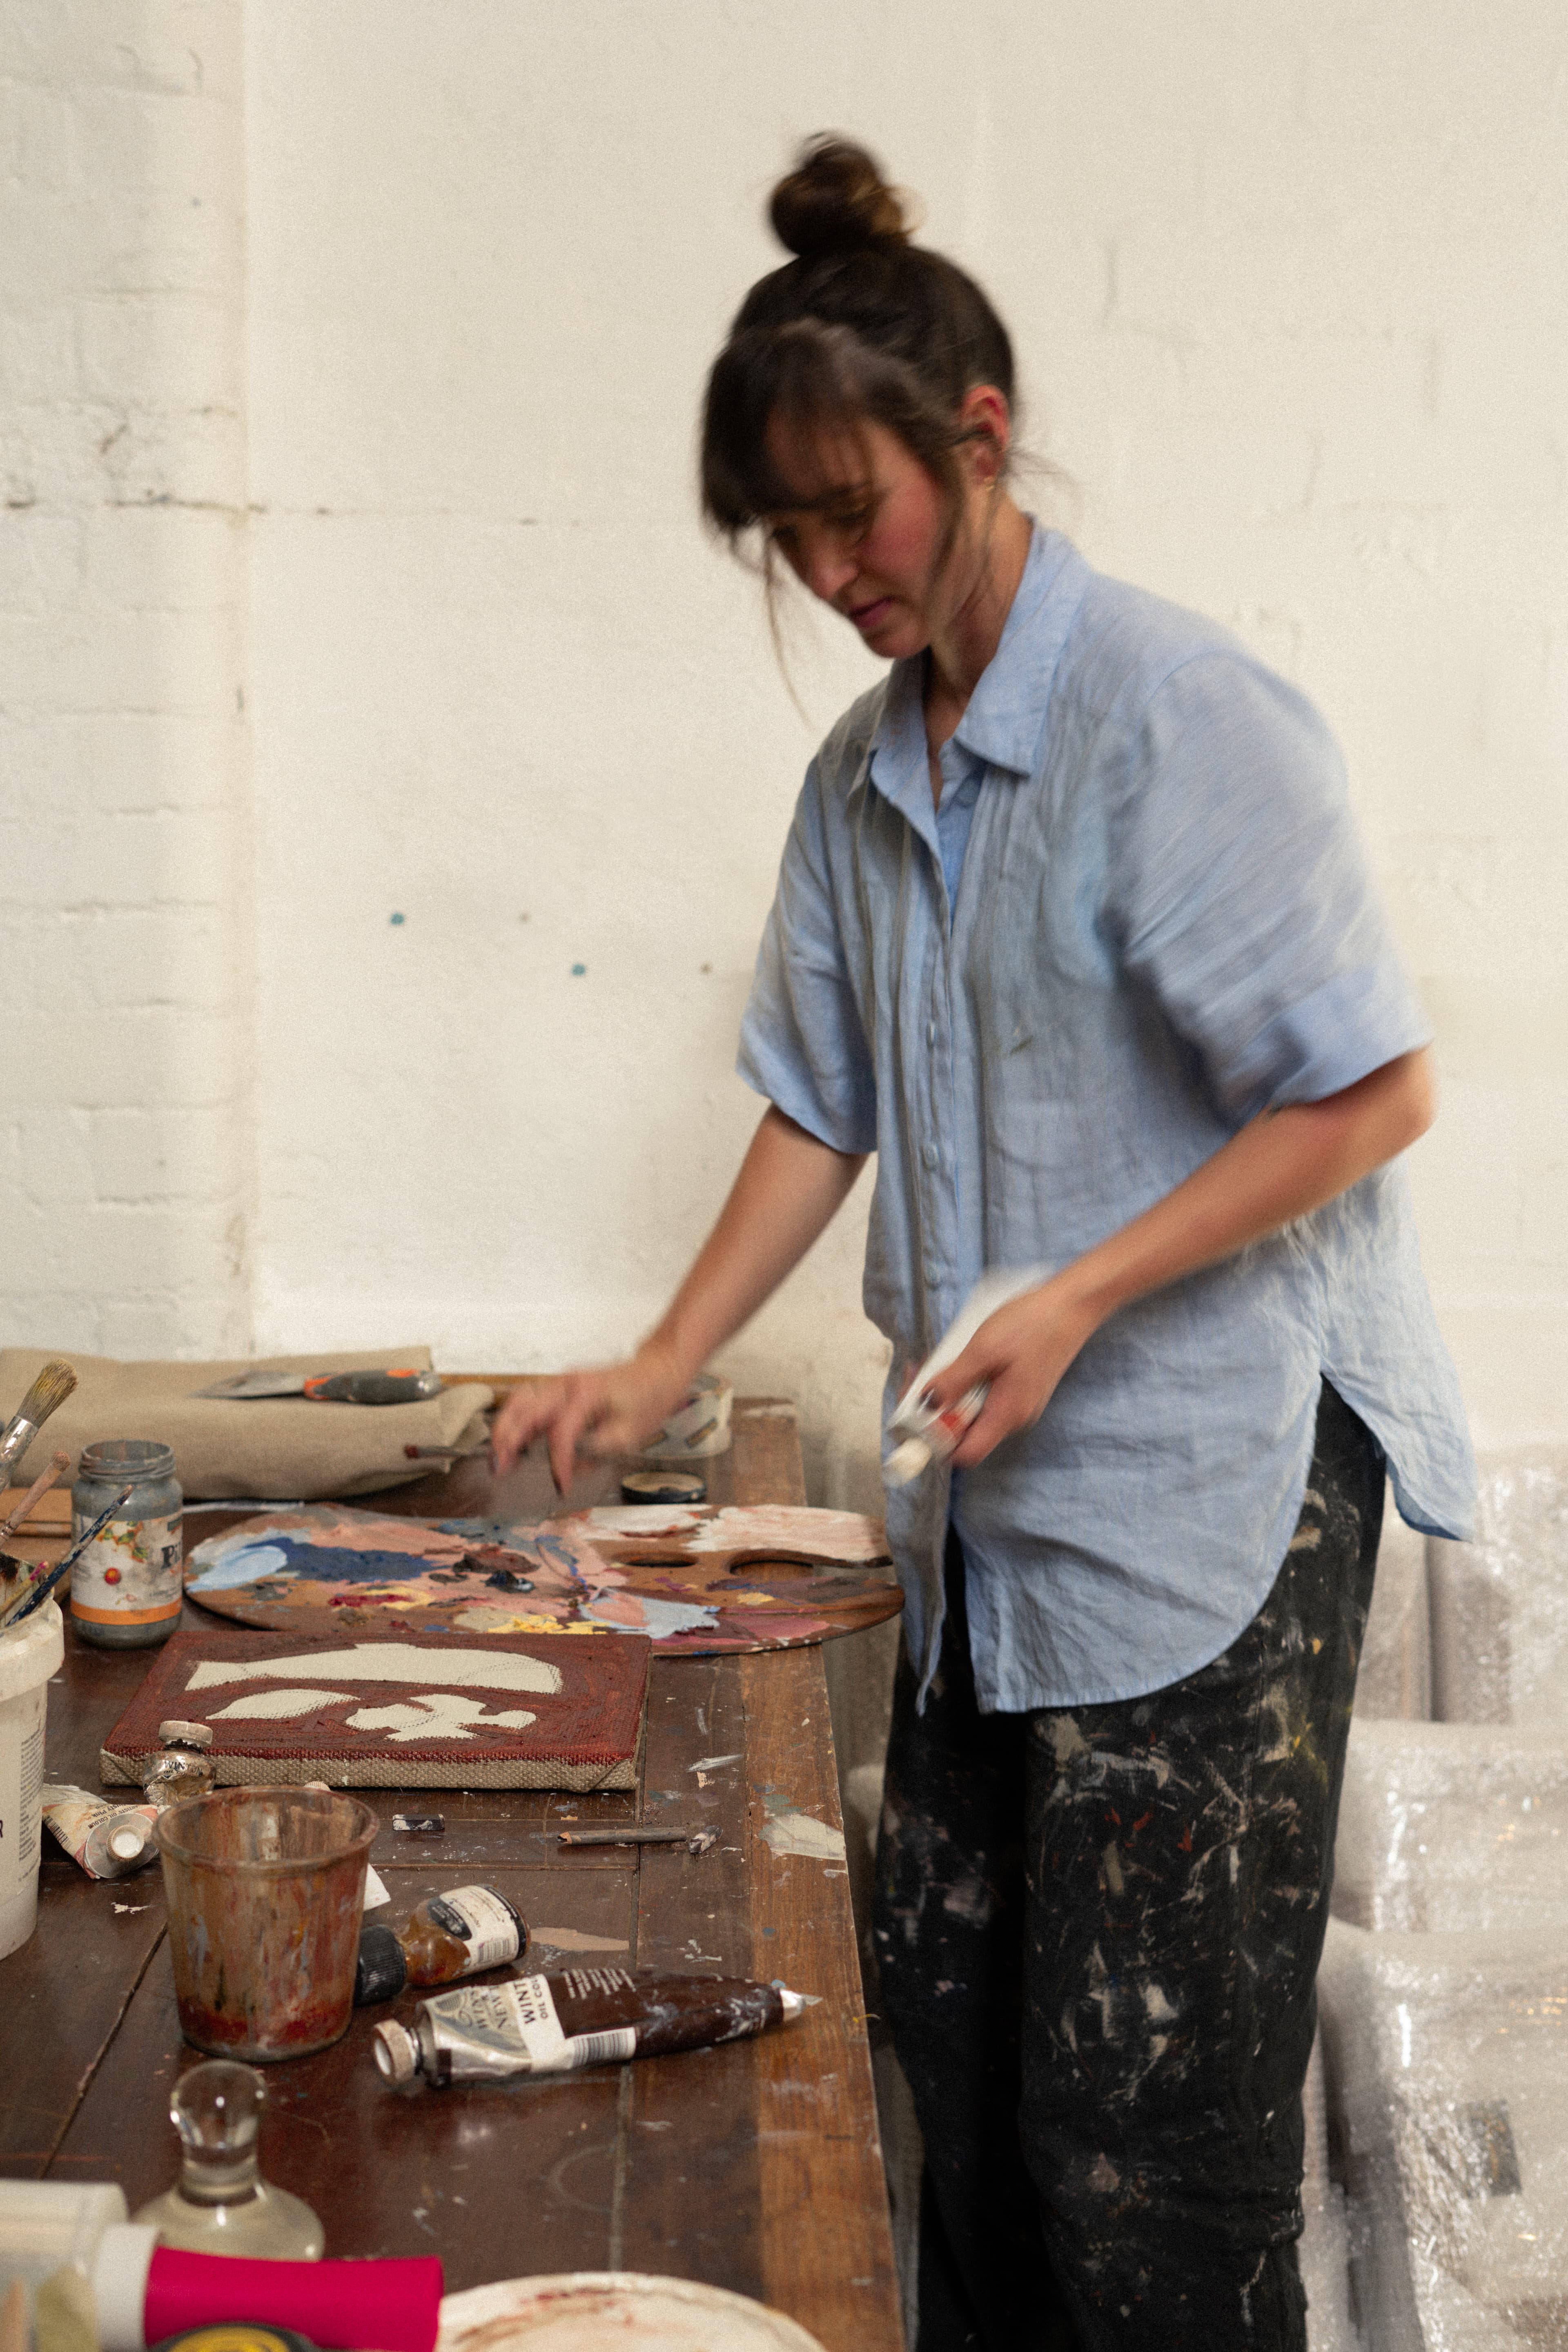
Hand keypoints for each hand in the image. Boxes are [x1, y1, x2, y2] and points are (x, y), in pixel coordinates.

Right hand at [489, 1341, 692, 1493]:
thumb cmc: (648, 1397)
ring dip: (504, 1427)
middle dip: (508, 1440)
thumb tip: (572, 1466)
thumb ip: (599, 1450)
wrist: (658, 1368)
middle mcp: (568, 1383)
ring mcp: (561, 1381)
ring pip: (520, 1400)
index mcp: (588, 1394)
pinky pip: (528, 1398)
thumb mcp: (632, 1433)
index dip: (559, 1463)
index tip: (562, 1486)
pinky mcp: (559, 1384)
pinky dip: (514, 1418)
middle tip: (498, 1468)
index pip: (562, 1433)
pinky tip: (511, 1440)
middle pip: (526, 1409)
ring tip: (497, 1456)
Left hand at [921, 1277, 1099, 1467]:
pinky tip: (964, 1360)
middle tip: (921, 1376)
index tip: (917, 1415)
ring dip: (952, 1393)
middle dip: (937, 1409)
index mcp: (1007, 1414)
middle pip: (964, 1433)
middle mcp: (1014, 1417)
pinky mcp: (1019, 1390)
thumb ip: (953, 1381)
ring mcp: (1018, 1404)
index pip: (964, 1454)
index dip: (935, 1441)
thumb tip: (926, 1404)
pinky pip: (985, 1397)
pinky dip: (969, 1383)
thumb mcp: (984, 1349)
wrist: (1072, 1306)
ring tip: (941, 1362)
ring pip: (973, 1412)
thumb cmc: (1033, 1324)